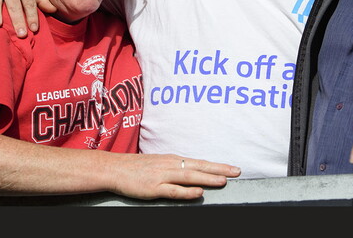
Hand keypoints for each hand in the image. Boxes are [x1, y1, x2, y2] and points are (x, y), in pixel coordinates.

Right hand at [111, 154, 240, 199]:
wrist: (115, 168)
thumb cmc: (137, 167)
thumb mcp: (160, 164)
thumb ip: (176, 170)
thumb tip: (193, 176)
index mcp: (174, 160)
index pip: (200, 163)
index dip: (218, 166)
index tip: (233, 168)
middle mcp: (171, 165)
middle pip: (200, 167)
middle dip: (220, 169)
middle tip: (237, 171)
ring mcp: (163, 176)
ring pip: (190, 176)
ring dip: (208, 178)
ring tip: (223, 181)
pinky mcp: (154, 188)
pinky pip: (173, 190)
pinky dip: (187, 191)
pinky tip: (198, 192)